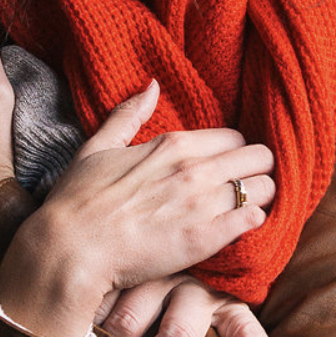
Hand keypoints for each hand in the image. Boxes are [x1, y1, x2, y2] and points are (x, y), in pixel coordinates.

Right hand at [0, 83, 275, 336]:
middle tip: (244, 187)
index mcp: (172, 144)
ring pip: (265, 187)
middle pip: (259, 157)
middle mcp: (193, 169)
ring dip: (260, 196)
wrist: (70, 251)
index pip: (235, 137)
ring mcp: (201, 204)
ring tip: (245, 208)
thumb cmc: (78, 201)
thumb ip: (129, 114)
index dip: (235, 152)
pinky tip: (238, 228)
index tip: (227, 167)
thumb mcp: (98, 147)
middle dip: (257, 170)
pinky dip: (253, 222)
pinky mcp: (205, 239)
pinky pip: (254, 220)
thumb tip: (151, 86)